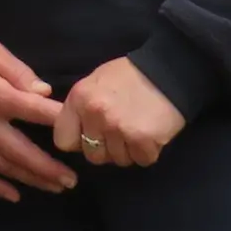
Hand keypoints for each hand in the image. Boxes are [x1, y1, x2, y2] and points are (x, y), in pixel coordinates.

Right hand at [0, 28, 75, 200]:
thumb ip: (19, 72)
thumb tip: (45, 92)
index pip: (35, 113)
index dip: (60, 123)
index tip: (81, 134)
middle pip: (22, 152)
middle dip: (49, 169)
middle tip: (72, 180)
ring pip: (3, 167)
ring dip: (30, 180)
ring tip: (54, 187)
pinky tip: (14, 195)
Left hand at [51, 57, 186, 170]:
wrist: (168, 69)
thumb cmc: (130, 76)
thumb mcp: (95, 82)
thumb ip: (81, 107)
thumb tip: (73, 133)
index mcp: (79, 98)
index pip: (63, 141)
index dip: (78, 141)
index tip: (91, 135)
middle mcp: (95, 114)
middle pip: (92, 156)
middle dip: (107, 149)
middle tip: (121, 131)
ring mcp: (119, 128)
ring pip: (118, 160)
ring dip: (129, 150)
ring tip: (137, 127)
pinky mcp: (143, 139)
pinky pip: (141, 160)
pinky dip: (148, 151)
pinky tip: (151, 132)